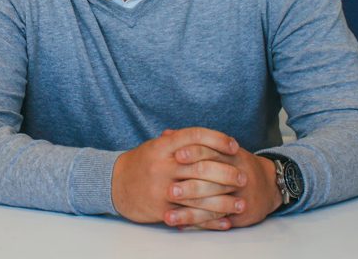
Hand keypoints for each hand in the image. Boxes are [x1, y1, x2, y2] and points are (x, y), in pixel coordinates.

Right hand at [112, 127, 243, 227]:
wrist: (114, 184)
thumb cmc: (142, 164)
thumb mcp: (157, 147)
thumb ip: (182, 142)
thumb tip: (212, 138)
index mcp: (162, 147)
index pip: (193, 136)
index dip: (216, 139)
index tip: (234, 146)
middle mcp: (162, 165)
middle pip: (201, 166)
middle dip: (226, 173)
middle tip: (243, 177)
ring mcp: (161, 188)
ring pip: (199, 195)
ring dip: (224, 201)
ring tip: (241, 204)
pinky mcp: (161, 208)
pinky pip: (190, 216)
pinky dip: (210, 220)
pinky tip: (225, 221)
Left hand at [170, 145, 282, 229]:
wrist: (270, 184)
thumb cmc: (236, 164)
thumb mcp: (221, 149)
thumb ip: (195, 142)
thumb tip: (166, 134)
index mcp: (230, 156)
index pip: (212, 151)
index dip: (194, 152)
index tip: (176, 156)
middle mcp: (237, 175)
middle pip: (213, 180)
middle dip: (190, 187)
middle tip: (170, 191)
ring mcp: (240, 196)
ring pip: (214, 205)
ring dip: (189, 212)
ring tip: (168, 216)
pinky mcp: (242, 214)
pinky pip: (218, 221)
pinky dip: (199, 224)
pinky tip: (181, 226)